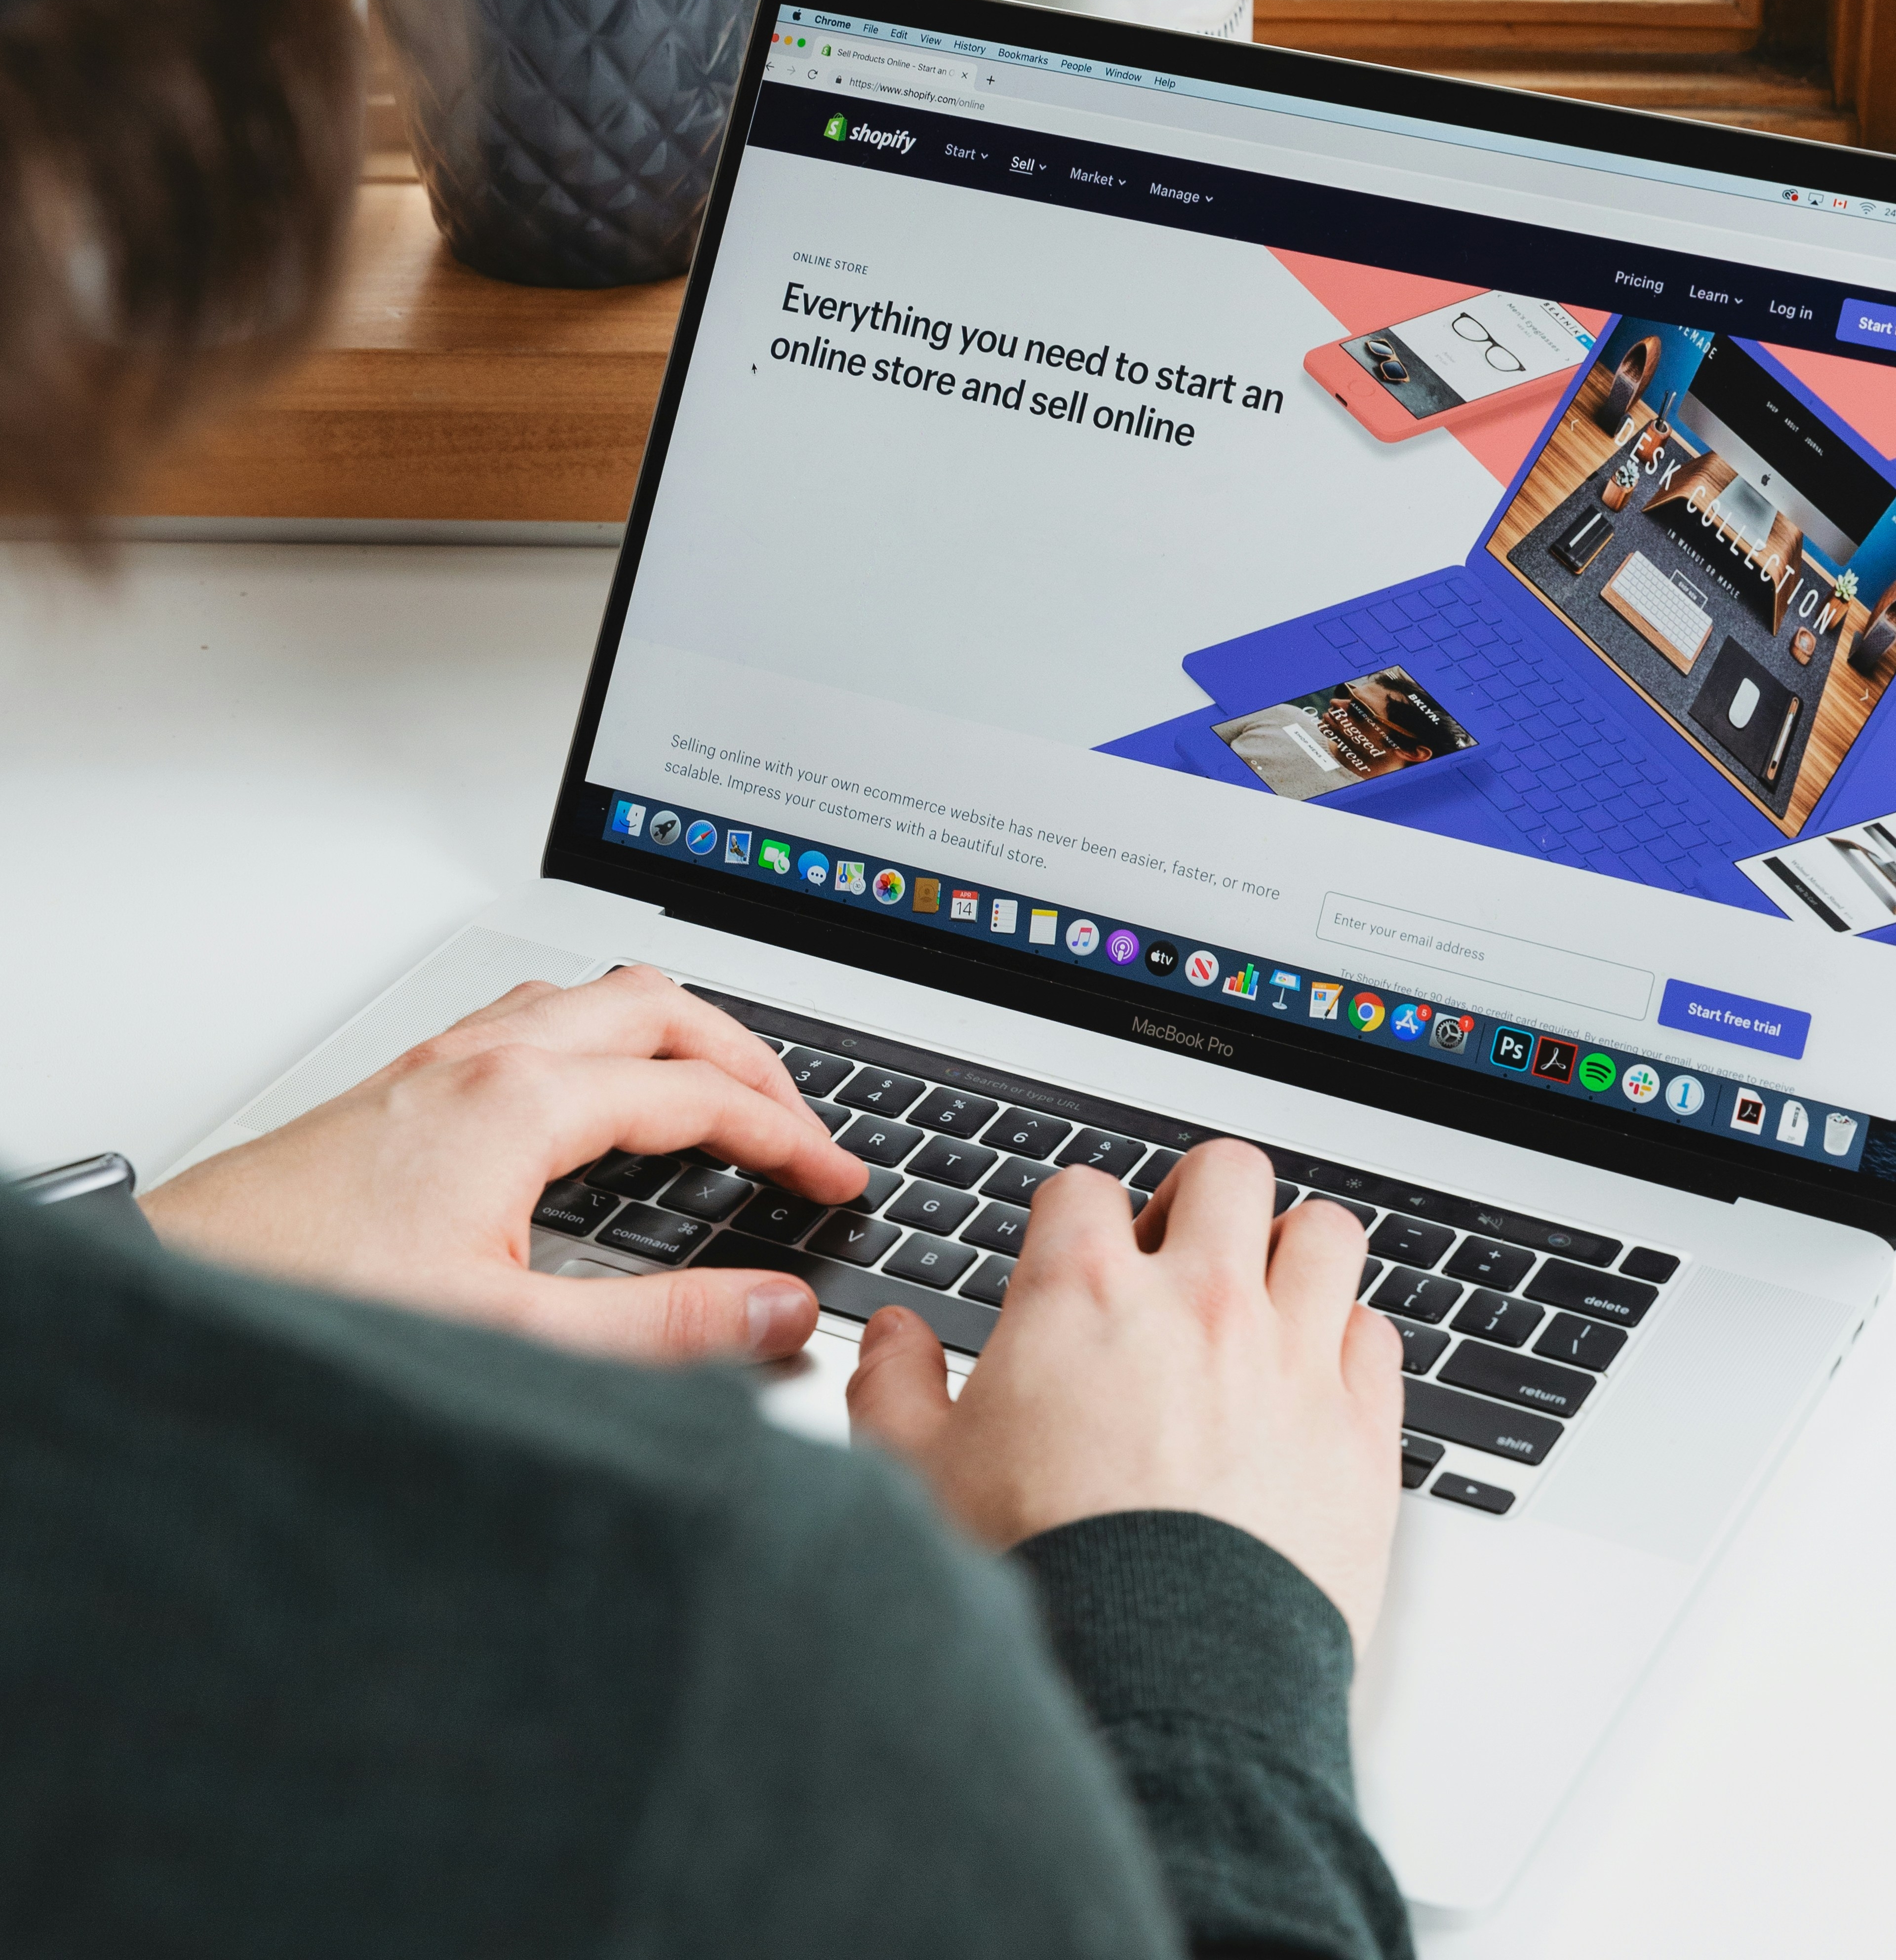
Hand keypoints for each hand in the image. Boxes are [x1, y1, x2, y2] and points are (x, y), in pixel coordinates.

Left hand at [142, 967, 866, 1362]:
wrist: (174, 1294)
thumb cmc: (308, 1304)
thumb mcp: (513, 1333)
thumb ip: (662, 1328)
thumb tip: (776, 1309)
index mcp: (520, 1102)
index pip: (699, 1094)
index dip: (788, 1135)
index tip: (836, 1178)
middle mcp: (482, 1059)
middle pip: (659, 1007)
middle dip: (748, 1059)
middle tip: (799, 1124)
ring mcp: (438, 1061)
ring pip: (594, 998)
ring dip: (675, 1033)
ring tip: (720, 1093)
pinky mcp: (406, 1084)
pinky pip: (537, 1019)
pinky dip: (606, 1040)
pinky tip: (597, 1098)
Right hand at [846, 1141, 1403, 1652]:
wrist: (1153, 1684)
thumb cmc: (1042, 1578)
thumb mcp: (918, 1476)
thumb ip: (895, 1386)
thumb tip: (894, 1338)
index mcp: (1085, 1294)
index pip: (1084, 1188)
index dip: (1072, 1218)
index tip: (1073, 1256)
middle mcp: (1199, 1305)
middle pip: (1227, 1172)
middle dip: (1200, 1199)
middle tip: (1180, 1251)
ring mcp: (1293, 1361)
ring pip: (1325, 1235)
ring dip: (1292, 1254)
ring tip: (1263, 1299)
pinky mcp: (1361, 1434)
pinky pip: (1378, 1337)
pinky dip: (1348, 1345)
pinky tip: (1313, 1381)